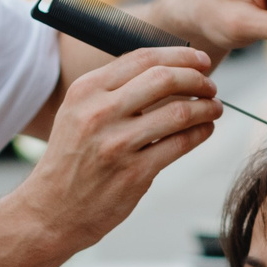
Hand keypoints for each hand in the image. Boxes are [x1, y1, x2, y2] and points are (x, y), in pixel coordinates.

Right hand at [14, 46, 219, 248]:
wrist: (51, 210)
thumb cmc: (72, 159)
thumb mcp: (78, 113)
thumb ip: (114, 89)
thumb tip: (167, 67)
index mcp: (86, 90)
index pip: (143, 58)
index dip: (180, 55)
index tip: (201, 60)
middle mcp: (99, 113)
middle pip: (164, 78)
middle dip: (197, 78)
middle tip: (211, 85)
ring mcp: (117, 144)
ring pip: (179, 111)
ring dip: (206, 106)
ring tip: (215, 108)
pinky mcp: (134, 173)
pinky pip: (180, 144)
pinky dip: (201, 132)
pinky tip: (205, 129)